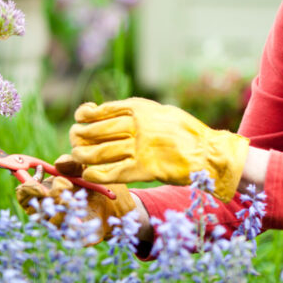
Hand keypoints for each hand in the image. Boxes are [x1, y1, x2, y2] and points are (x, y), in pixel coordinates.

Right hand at [15, 154, 135, 243]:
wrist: (117, 207)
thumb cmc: (98, 186)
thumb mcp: (86, 170)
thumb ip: (72, 164)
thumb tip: (57, 164)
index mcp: (46, 192)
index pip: (24, 194)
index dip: (27, 186)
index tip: (41, 174)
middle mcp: (49, 211)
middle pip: (33, 209)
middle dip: (47, 194)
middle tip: (65, 185)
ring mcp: (59, 225)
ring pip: (49, 220)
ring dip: (62, 206)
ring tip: (77, 197)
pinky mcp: (72, 237)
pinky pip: (66, 232)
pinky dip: (73, 221)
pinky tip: (82, 214)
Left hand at [69, 97, 249, 201]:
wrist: (208, 152)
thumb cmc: (185, 132)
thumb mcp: (161, 112)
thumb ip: (137, 112)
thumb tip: (107, 112)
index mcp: (141, 108)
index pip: (104, 110)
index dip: (86, 114)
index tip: (80, 117)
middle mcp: (138, 125)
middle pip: (97, 131)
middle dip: (81, 135)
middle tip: (74, 139)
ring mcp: (141, 147)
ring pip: (100, 152)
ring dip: (83, 155)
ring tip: (77, 156)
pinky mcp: (144, 168)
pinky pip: (112, 172)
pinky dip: (96, 173)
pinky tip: (88, 173)